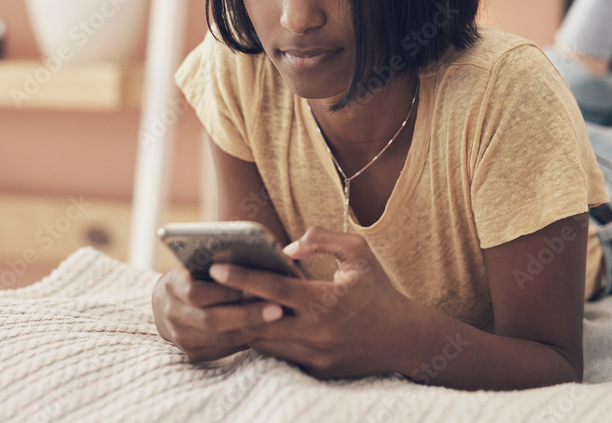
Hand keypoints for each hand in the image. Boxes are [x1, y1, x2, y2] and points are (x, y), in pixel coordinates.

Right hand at [151, 267, 284, 361]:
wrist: (166, 305)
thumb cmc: (192, 276)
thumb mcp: (196, 265)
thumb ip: (217, 265)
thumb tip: (254, 258)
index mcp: (171, 287)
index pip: (196, 293)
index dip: (225, 291)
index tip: (254, 288)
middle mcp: (171, 315)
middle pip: (210, 320)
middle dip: (246, 314)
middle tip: (277, 309)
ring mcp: (181, 338)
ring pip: (220, 338)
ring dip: (251, 329)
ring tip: (277, 320)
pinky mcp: (193, 353)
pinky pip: (224, 349)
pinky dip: (246, 340)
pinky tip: (266, 331)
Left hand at [208, 226, 413, 379]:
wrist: (404, 338)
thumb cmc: (377, 290)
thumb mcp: (358, 253)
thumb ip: (322, 240)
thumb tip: (288, 248)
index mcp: (324, 300)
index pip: (273, 289)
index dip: (242, 277)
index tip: (216, 267)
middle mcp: (316, 332)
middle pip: (258, 320)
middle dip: (230, 305)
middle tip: (207, 289)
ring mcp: (314, 356)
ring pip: (264, 342)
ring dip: (243, 324)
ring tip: (221, 305)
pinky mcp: (315, 371)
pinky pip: (280, 355)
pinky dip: (264, 340)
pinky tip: (250, 324)